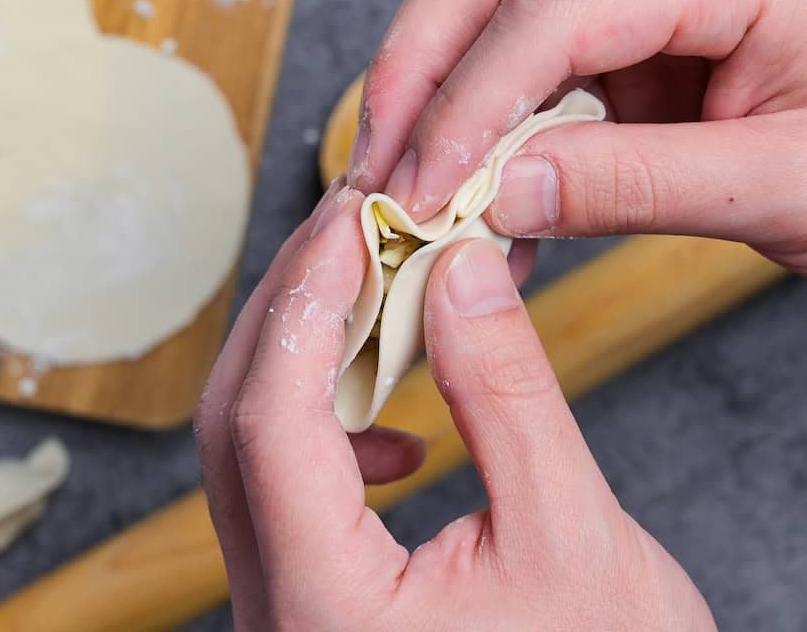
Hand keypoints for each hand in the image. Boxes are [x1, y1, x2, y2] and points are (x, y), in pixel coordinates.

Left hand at [195, 184, 714, 629]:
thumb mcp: (571, 532)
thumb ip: (505, 395)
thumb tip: (456, 270)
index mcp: (326, 611)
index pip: (272, 421)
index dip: (310, 299)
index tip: (355, 216)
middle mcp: (278, 617)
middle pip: (236, 426)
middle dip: (293, 309)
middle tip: (355, 227)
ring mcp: (286, 615)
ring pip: (251, 453)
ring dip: (305, 359)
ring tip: (375, 299)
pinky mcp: (313, 608)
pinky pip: (285, 492)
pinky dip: (327, 429)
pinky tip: (395, 430)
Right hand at [348, 0, 806, 290]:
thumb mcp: (796, 187)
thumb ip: (635, 185)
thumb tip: (496, 190)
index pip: (544, 9)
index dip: (461, 105)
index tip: (416, 195)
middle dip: (417, 65)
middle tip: (377, 169)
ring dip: (447, 90)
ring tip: (415, 189)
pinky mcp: (661, 20)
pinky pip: (549, 53)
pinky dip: (501, 117)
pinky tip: (487, 191)